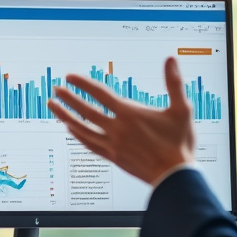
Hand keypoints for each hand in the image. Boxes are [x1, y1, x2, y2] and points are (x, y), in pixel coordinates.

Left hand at [48, 56, 195, 184]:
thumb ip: (174, 83)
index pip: (100, 94)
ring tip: (54, 108)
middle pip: (86, 111)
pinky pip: (90, 144)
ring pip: (83, 129)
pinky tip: (71, 131)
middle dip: (68, 99)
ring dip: (66, 116)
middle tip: (55, 90)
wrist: (175, 176)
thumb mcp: (182, 109)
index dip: (83, 84)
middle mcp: (118, 129)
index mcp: (130, 114)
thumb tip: (171, 60)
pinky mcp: (114, 158)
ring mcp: (113, 145)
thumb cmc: (180, 143)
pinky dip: (78, 136)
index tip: (69, 77)